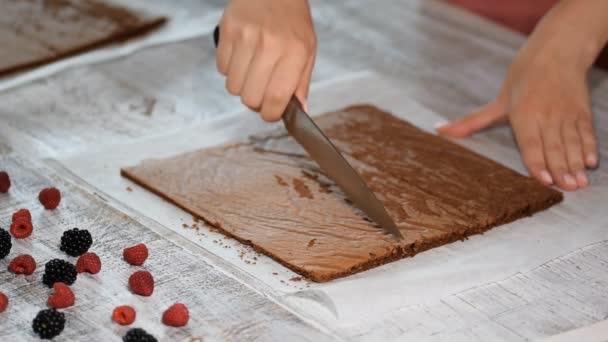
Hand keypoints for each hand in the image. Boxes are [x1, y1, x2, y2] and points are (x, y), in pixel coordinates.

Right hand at [216, 0, 315, 120]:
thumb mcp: (308, 50)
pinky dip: (230, 70)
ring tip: (251, 72)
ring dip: (242, 86)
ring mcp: (246, 37)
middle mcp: (270, 45)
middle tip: (261, 91)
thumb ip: (301, 83)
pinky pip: (221, 69)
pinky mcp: (227, 30)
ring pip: (233, 87)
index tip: (270, 114)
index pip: (277, 98)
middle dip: (255, 102)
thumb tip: (299, 111)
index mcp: (295, 52)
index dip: (271, 114)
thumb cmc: (292, 21)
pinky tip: (241, 58)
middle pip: (251, 97)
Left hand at [436, 51, 597, 190]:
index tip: (544, 181)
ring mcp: (566, 114)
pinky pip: (587, 133)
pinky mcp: (582, 111)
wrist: (557, 50)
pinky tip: (592, 163)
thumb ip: (472, 121)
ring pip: (572, 143)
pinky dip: (590, 147)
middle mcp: (546, 115)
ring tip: (580, 183)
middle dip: (562, 169)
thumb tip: (439, 129)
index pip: (531, 143)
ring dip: (577, 164)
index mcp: (523, 113)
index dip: (538, 162)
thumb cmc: (522, 76)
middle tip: (568, 189)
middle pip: (554, 147)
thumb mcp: (498, 100)